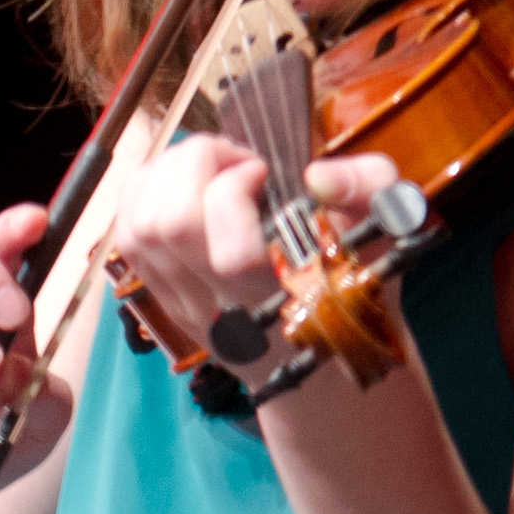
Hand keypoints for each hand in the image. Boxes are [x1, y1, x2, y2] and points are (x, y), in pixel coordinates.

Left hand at [111, 139, 406, 363]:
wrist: (317, 354)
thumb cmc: (350, 280)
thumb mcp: (387, 224)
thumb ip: (371, 185)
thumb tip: (318, 175)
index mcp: (281, 292)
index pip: (230, 250)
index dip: (235, 188)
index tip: (262, 172)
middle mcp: (223, 305)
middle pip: (168, 226)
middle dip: (193, 166)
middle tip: (228, 159)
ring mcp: (184, 302)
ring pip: (139, 226)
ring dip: (165, 174)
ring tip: (205, 168)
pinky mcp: (160, 294)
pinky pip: (126, 236)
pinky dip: (142, 193)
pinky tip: (179, 184)